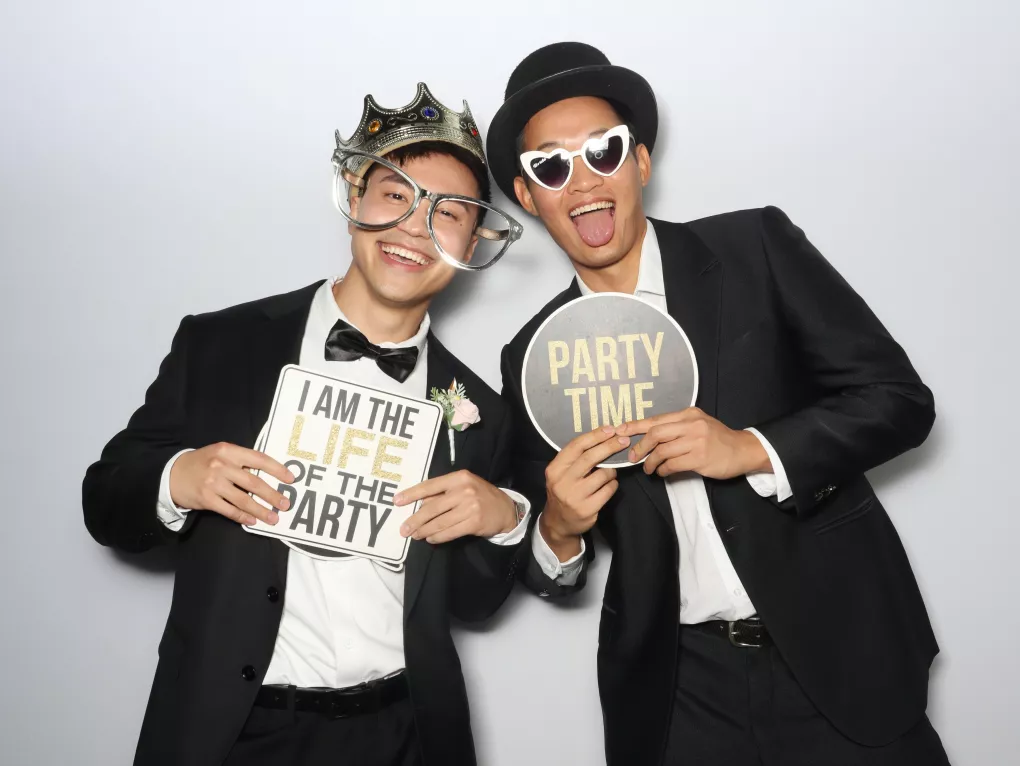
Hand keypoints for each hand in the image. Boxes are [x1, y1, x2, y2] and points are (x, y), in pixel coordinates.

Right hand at [169, 442, 294, 525]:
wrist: (171, 473)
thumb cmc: (202, 463)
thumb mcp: (220, 453)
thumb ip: (240, 461)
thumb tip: (267, 474)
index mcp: (228, 450)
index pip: (259, 459)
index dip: (277, 469)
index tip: (290, 479)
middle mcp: (222, 465)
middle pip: (254, 482)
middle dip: (272, 495)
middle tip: (285, 504)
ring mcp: (213, 483)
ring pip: (243, 499)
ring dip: (261, 510)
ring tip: (273, 518)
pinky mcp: (206, 499)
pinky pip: (229, 510)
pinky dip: (243, 516)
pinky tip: (252, 521)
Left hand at [394, 470, 517, 544]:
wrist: (506, 509)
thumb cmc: (480, 495)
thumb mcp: (463, 486)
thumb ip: (443, 493)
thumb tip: (419, 506)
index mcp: (458, 477)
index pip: (430, 486)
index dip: (412, 494)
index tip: (397, 501)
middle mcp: (463, 490)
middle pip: (432, 508)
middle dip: (415, 520)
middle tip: (403, 529)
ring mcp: (470, 507)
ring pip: (439, 522)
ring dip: (424, 531)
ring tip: (415, 536)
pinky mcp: (474, 523)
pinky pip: (449, 532)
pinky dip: (437, 537)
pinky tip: (431, 539)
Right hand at [541, 426, 627, 559]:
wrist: (558, 523)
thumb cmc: (564, 491)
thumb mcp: (561, 473)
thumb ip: (576, 459)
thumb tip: (603, 438)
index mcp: (555, 469)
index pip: (576, 446)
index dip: (595, 435)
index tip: (610, 429)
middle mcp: (562, 481)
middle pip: (590, 458)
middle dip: (609, 446)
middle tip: (624, 441)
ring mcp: (574, 496)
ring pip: (603, 474)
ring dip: (611, 471)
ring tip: (609, 473)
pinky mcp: (587, 509)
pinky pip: (608, 490)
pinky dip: (612, 485)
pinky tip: (608, 486)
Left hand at [619, 408, 769, 478]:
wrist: (743, 450)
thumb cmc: (717, 438)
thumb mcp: (698, 424)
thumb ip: (677, 426)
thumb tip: (648, 435)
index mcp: (688, 414)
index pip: (656, 419)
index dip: (635, 426)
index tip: (620, 430)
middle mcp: (691, 425)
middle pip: (655, 433)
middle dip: (640, 447)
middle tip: (632, 457)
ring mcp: (696, 441)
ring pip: (662, 451)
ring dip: (651, 462)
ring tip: (648, 469)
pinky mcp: (700, 458)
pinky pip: (672, 465)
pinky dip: (663, 470)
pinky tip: (662, 472)